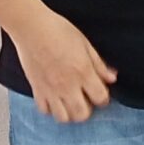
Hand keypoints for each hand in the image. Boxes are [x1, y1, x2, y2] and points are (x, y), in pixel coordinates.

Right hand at [11, 8, 115, 123]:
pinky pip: (44, 110)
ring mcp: (51, 90)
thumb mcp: (84, 43)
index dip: (103, 98)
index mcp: (83, 72)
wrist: (31, 27)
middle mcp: (68, 86)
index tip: (100, 92)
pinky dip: (50, 109)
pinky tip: (54, 99)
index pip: (101, 98)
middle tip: (85, 100)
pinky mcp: (37, 89)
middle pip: (82, 114)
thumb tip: (111, 77)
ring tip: (70, 103)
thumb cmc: (57, 29)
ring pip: (63, 117)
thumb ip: (99, 64)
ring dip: (69, 113)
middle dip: (87, 110)